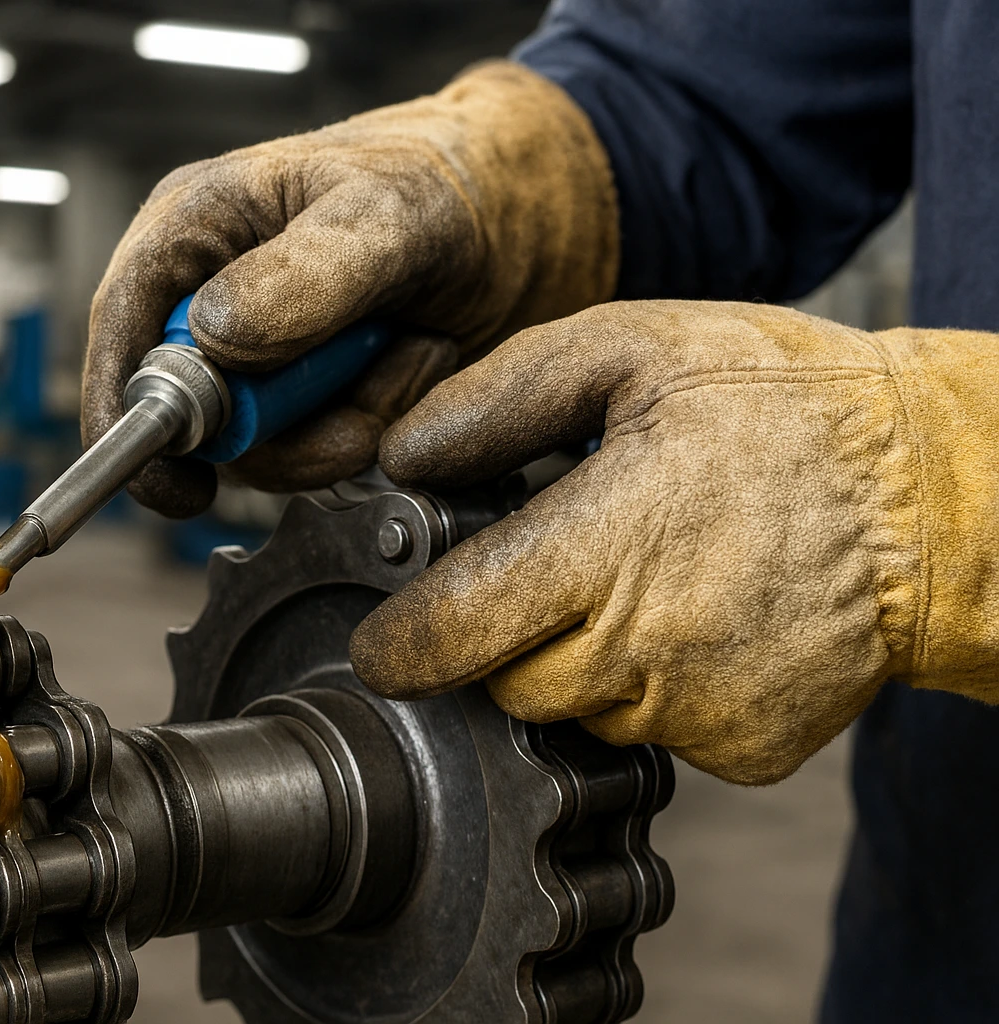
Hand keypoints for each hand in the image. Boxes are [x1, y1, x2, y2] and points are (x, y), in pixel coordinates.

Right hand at [82, 61, 618, 517]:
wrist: (532, 220)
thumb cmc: (454, 180)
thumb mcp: (390, 214)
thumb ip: (307, 276)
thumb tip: (217, 339)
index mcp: (198, 228)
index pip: (121, 328)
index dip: (129, 413)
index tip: (177, 481)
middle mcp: (214, 296)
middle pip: (191, 413)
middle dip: (284, 424)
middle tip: (365, 373)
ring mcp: (263, 356)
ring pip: (261, 450)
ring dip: (344, 422)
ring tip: (404, 349)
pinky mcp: (310, 399)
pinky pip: (318, 456)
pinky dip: (374, 425)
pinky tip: (410, 364)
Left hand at [350, 300, 998, 784]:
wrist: (938, 494)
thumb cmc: (786, 406)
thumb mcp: (632, 349)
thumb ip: (500, 401)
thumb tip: (402, 458)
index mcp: (606, 548)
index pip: (451, 633)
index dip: (400, 644)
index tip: (385, 642)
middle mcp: (647, 649)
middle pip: (505, 681)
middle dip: (500, 636)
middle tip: (549, 566)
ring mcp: (700, 710)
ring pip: (577, 710)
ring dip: (582, 658)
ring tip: (644, 576)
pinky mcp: (746, 748)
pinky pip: (655, 731)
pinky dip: (654, 687)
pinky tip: (697, 617)